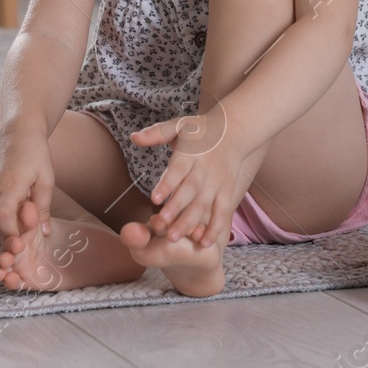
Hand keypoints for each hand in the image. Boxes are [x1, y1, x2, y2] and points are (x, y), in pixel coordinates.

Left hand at [130, 104, 249, 247]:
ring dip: (190, 222)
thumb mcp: (179, 125)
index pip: (178, 170)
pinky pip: (222, 211)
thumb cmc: (200, 130)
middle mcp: (205, 169)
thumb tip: (134, 137)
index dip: (167, 184)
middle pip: (190, 191)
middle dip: (176, 209)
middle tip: (161, 226)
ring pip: (204, 204)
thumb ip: (157, 133)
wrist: (234, 131)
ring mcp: (217, 182)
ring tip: (173, 238)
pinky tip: (204, 242)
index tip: (154, 199)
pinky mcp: (227, 191)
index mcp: (191, 153)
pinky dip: (215, 227)